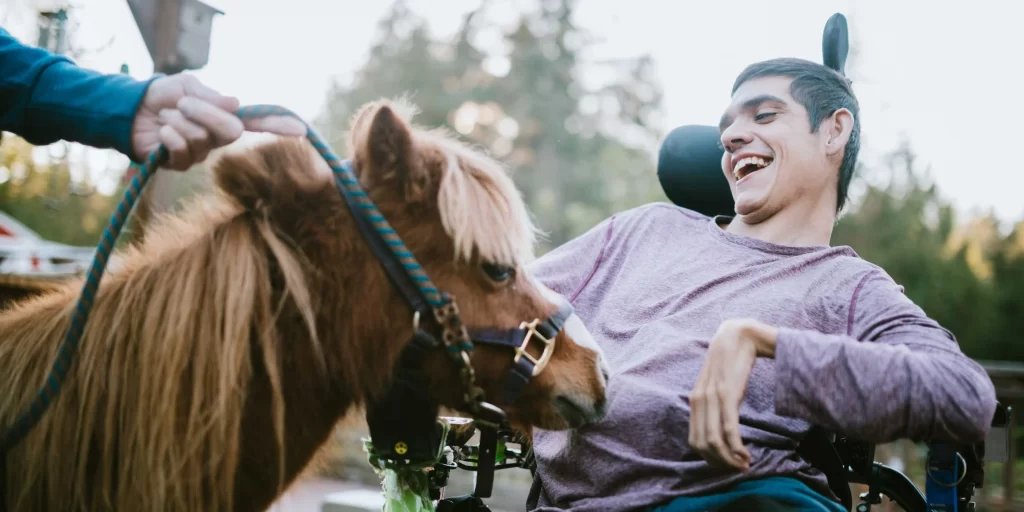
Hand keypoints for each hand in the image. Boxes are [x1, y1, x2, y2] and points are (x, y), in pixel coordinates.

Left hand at [130, 74, 306, 169]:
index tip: (301, 129)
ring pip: (201, 137)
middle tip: (183, 103)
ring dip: (178, 120)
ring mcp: (201, 153)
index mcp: (225, 116)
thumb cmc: (162, 96)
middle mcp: (218, 138)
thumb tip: (235, 105)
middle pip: (231, 130)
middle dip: (205, 113)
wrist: (129, 111)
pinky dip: (168, 134)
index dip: (278, 125)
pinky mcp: (182, 164)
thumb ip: (211, 96)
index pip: (258, 122)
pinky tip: (162, 131)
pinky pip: (182, 149)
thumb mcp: (187, 86)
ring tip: (166, 116)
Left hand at [688, 318, 776, 471]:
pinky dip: (736, 447)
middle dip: (720, 464)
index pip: (694, 441)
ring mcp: (712, 398)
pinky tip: (746, 454)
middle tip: (738, 470)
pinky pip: (728, 429)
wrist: (740, 335)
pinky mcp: (727, 394)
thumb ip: (716, 405)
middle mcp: (699, 401)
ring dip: (729, 459)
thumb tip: (721, 430)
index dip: (710, 459)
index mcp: (695, 401)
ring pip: (714, 441)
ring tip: (744, 465)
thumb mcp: (719, 386)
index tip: (728, 465)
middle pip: (702, 446)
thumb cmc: (733, 363)